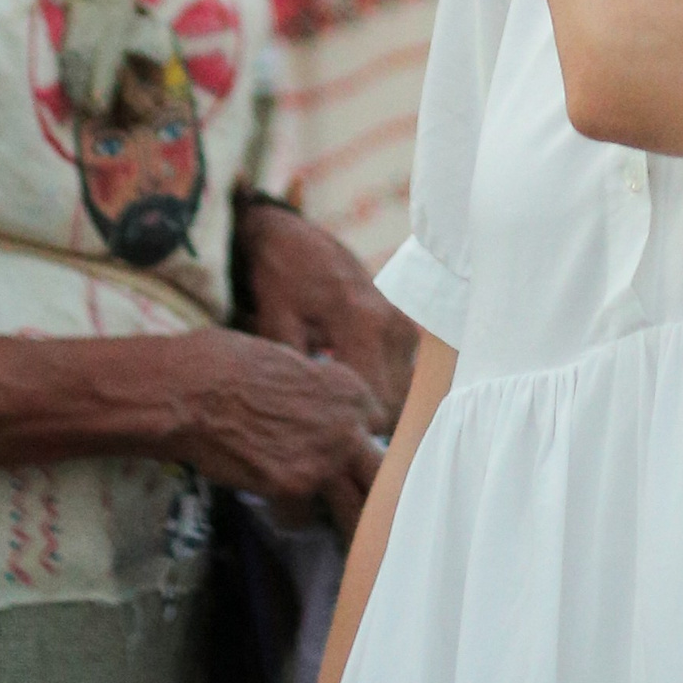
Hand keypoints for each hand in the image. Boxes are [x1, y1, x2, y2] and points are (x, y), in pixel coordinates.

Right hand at [157, 331, 385, 532]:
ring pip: (355, 507)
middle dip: (370, 488)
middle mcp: (348, 425)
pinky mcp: (294, 489)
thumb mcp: (286, 361)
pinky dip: (289, 519)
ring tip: (345, 537)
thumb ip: (315, 388)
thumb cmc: (224, 364)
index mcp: (349, 390)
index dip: (359, 439)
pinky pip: (302, 518)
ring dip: (345, 520)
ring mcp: (325, 460)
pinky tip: (277, 512)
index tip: (347, 450)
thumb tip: (314, 404)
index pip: (378, 425)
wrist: (189, 391)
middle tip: (365, 506)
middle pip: (381, 471)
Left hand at [236, 197, 415, 427]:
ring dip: (379, 411)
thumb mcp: (276, 324)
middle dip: (370, 426)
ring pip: (406, 393)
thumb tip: (310, 422)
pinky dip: (382, 393)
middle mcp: (392, 325)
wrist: (295, 239)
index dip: (358, 429)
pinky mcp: (404, 327)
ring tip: (341, 420)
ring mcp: (402, 325)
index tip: (331, 443)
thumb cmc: (280, 279)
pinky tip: (350, 397)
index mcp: (363, 323)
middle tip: (333, 439)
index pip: (377, 400)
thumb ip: (299, 372)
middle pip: (399, 402)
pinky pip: (403, 376)